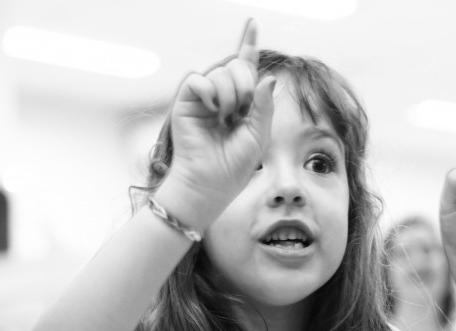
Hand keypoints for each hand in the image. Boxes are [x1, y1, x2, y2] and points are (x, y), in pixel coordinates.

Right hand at [156, 19, 276, 227]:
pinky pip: (199, 79)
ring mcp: (203, 97)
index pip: (245, 67)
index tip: (252, 22)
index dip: (248, 44)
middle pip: (237, 66)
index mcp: (241, 102)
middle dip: (246, 85)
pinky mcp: (186, 101)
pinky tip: (213, 111)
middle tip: (242, 111)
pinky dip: (210, 92)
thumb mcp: (258, 136)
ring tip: (225, 119)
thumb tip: (269, 77)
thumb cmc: (233, 166)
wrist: (209, 183)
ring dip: (230, 95)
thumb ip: (264, 106)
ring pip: (220, 71)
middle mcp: (221, 96)